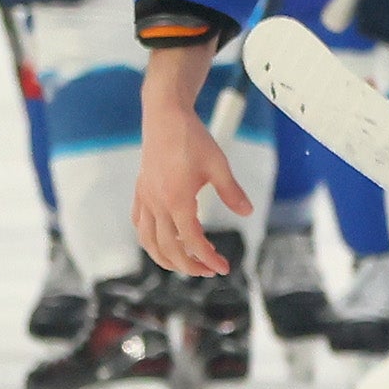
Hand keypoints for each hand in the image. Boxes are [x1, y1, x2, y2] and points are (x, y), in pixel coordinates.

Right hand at [133, 53, 252, 274]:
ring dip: (165, 258)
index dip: (206, 257)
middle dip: (189, 264)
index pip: (191, 240)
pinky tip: (162, 241)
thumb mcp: (219, 165)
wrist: (165, 117)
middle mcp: (156, 203)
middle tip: (209, 271)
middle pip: (168, 247)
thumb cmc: (193, 139)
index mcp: (177, 199)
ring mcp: (145, 198)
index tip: (223, 267)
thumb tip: (247, 212)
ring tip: (186, 264)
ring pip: (148, 240)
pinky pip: (140, 224)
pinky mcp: (141, 191)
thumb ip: (232, 191)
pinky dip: (150, 239)